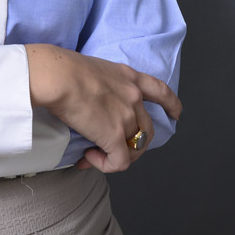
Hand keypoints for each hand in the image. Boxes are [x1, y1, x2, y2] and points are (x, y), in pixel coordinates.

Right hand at [25, 44, 181, 173]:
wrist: (58, 77)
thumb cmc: (64, 69)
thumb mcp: (94, 69)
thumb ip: (103, 85)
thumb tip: (92, 104)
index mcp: (128, 77)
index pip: (160, 91)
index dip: (171, 105)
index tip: (176, 114)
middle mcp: (133, 96)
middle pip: (146, 129)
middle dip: (133, 144)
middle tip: (110, 148)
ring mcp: (127, 117)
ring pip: (135, 149)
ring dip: (116, 156)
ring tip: (94, 154)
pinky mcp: (115, 136)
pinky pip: (120, 162)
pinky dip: (105, 165)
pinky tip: (89, 157)